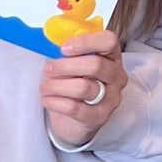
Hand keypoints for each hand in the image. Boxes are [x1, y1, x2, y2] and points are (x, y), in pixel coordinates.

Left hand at [41, 28, 126, 146]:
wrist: (74, 120)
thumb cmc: (73, 86)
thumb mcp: (72, 65)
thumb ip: (67, 52)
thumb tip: (50, 41)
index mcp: (111, 57)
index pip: (109, 41)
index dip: (86, 42)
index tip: (64, 48)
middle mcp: (117, 77)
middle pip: (95, 65)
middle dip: (65, 66)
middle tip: (48, 69)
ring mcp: (111, 98)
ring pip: (83, 87)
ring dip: (57, 85)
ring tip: (44, 87)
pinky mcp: (99, 117)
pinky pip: (74, 108)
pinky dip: (55, 102)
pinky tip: (47, 99)